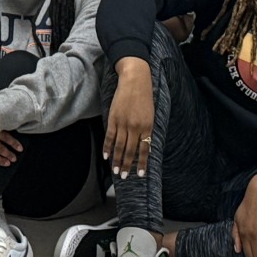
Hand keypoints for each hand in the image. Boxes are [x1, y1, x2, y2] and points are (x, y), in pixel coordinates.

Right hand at [103, 60, 155, 178]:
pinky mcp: (114, 118)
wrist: (135, 80)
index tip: (139, 174)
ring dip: (117, 160)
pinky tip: (106, 156)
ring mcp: (124, 123)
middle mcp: (136, 126)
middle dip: (127, 165)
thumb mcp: (151, 114)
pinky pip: (110, 136)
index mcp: (148, 126)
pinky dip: (107, 147)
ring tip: (115, 171)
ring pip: (119, 146)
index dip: (141, 163)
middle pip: (131, 150)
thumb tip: (145, 148)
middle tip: (124, 176)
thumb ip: (147, 131)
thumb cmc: (145, 97)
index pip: (144, 149)